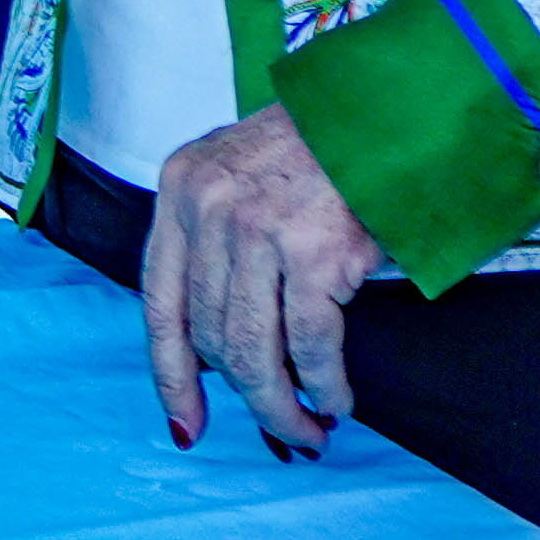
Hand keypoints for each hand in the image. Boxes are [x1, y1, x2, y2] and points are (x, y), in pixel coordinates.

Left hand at [138, 105, 379, 457]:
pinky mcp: (311, 252)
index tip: (184, 424)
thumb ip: (212, 245)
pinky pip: (309, 346)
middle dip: (247, 396)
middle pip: (210, 336)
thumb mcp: (236, 176)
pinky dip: (324, 386)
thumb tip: (211, 354)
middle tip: (281, 428)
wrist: (379, 111)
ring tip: (310, 428)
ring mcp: (256, 229)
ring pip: (253, 352)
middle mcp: (207, 208)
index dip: (170, 374)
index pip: (159, 302)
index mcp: (179, 188)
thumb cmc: (312, 150)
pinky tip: (337, 399)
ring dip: (282, 406)